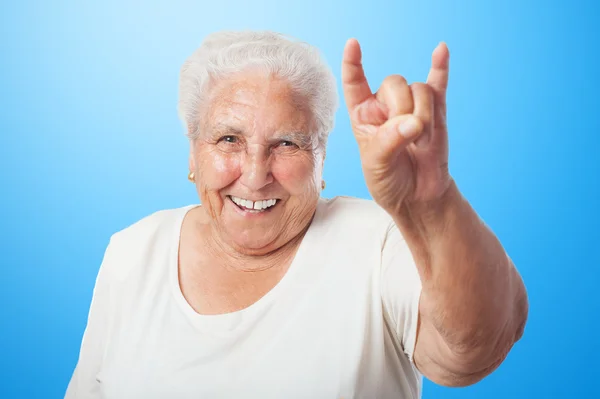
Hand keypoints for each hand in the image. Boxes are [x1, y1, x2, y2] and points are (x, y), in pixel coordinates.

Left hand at [341, 39, 451, 213]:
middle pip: (396, 82)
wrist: (417, 197)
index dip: (352, 63)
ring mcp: (412, 107)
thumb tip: (413, 122)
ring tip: (420, 141)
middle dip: (402, 108)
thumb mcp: (377, 166)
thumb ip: (390, 142)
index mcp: (363, 115)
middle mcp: (386, 106)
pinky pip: (439, 84)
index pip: (354, 83)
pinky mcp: (436, 112)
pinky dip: (441, 68)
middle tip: (406, 136)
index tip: (352, 44)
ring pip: (420, 89)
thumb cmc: (389, 181)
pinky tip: (441, 50)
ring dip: (423, 114)